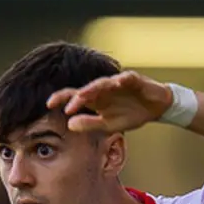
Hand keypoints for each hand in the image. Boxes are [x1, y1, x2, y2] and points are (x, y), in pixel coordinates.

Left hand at [47, 71, 172, 133]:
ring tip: (84, 95)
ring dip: (94, 89)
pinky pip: (126, 78)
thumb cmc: (130, 113)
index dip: (62, 98)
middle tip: (65, 105)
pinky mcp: (134, 79)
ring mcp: (118, 82)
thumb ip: (90, 124)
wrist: (156, 107)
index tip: (48, 105)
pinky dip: (121, 80)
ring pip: (103, 83)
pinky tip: (117, 83)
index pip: (75, 96)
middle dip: (76, 97)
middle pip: (86, 89)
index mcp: (96, 99)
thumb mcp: (108, 124)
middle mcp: (103, 88)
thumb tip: (69, 125)